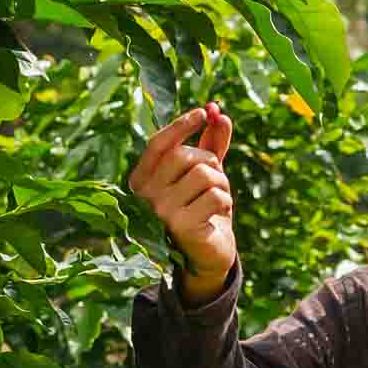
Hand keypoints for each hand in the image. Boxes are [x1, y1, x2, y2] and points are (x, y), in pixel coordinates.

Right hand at [127, 102, 234, 303]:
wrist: (207, 255)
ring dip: (222, 182)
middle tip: (217, 176)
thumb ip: (211, 144)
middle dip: (210, 160)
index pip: (158, 144)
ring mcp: (162, 213)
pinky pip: (215, 197)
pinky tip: (219, 214)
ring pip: (204, 175)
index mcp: (142, 180)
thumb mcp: (205, 174)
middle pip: (184, 156)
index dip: (181, 125)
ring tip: (220, 197)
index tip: (203, 112)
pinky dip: (226, 201)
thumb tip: (220, 114)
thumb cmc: (201, 209)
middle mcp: (145, 197)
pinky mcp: (182, 227)